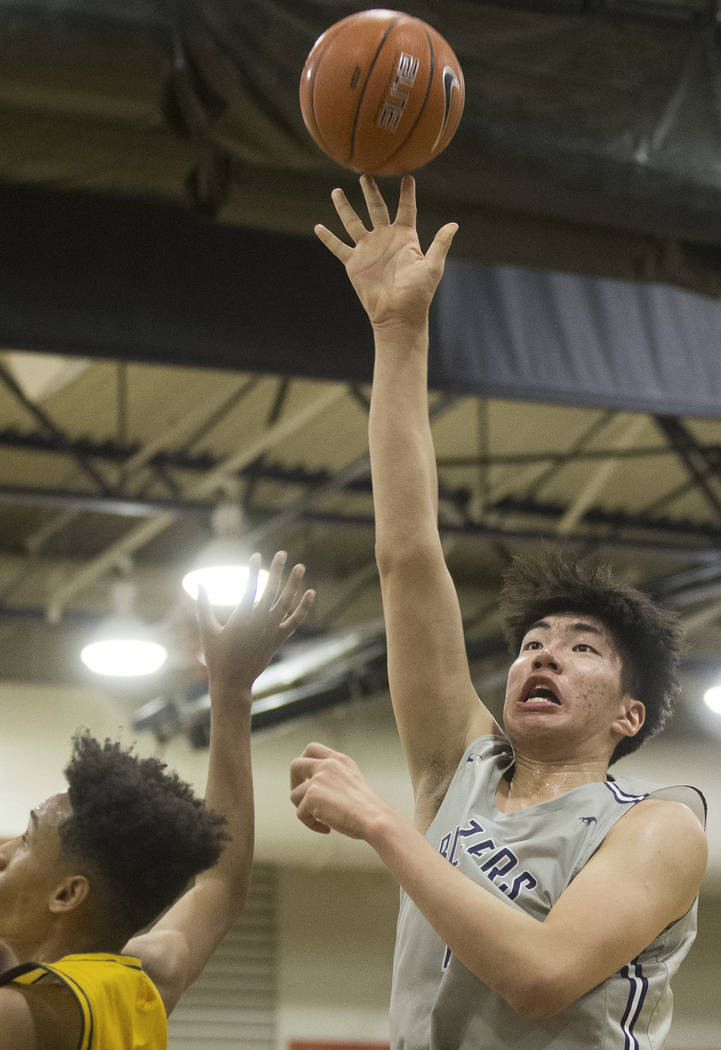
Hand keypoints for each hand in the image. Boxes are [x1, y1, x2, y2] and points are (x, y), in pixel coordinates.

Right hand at [198, 551, 314, 694]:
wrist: (233, 682)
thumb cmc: (217, 657)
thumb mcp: (206, 630)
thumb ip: (203, 606)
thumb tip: (200, 584)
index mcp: (241, 618)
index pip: (250, 587)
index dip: (254, 570)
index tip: (256, 555)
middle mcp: (259, 622)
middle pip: (271, 590)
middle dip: (277, 570)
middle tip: (282, 553)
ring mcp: (271, 630)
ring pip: (286, 603)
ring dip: (294, 584)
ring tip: (300, 567)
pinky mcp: (278, 639)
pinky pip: (295, 621)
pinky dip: (304, 607)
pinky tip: (310, 593)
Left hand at [289, 741, 392, 840]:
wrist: (375, 818)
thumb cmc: (368, 809)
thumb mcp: (352, 782)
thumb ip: (334, 778)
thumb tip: (312, 791)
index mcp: (339, 760)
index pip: (312, 749)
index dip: (304, 762)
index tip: (306, 778)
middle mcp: (327, 764)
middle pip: (295, 765)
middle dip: (293, 783)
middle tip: (301, 800)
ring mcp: (318, 778)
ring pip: (295, 795)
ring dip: (305, 810)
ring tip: (323, 820)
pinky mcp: (312, 795)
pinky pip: (301, 814)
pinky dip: (311, 824)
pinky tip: (327, 829)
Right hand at [315, 175, 457, 332]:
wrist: (397, 315)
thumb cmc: (418, 294)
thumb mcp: (432, 267)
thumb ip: (440, 244)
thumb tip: (454, 225)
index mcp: (405, 237)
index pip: (406, 209)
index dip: (407, 193)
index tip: (407, 177)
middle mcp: (385, 239)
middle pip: (376, 208)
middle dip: (370, 191)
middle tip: (366, 173)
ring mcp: (368, 249)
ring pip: (353, 222)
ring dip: (344, 207)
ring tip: (337, 191)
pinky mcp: (354, 263)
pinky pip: (338, 247)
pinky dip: (328, 238)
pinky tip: (318, 227)